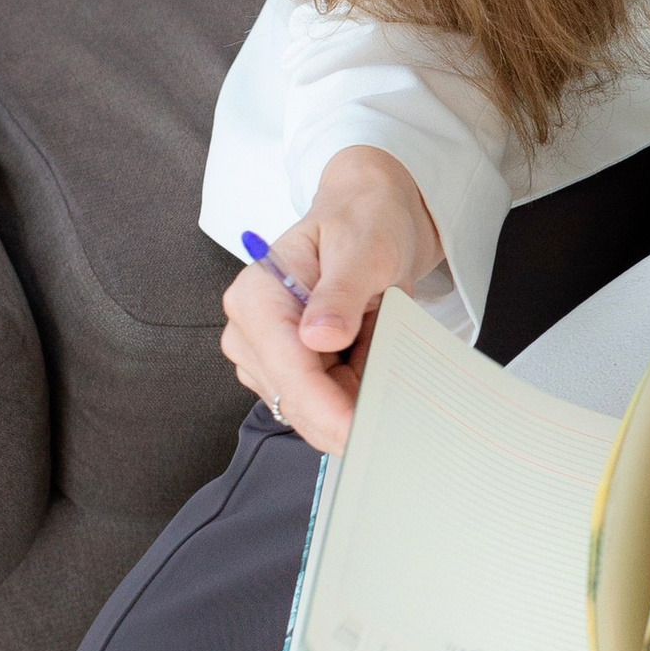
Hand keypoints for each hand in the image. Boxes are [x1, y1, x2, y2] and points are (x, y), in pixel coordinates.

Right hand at [220, 147, 442, 454]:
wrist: (367, 218)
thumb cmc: (363, 224)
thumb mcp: (365, 249)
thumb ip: (342, 293)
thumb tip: (319, 336)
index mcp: (257, 295)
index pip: (288, 369)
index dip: (325, 409)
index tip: (361, 433)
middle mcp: (249, 329)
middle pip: (296, 400)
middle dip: (347, 409)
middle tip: (400, 399)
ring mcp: (264, 356)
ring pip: (311, 410)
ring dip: (354, 397)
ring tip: (380, 345)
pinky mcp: (284, 371)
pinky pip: (322, 404)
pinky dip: (353, 394)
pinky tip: (370, 360)